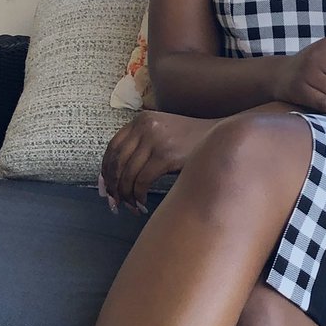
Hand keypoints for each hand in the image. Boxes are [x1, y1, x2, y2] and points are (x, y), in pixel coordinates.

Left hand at [99, 111, 215, 213]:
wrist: (221, 138)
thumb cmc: (191, 141)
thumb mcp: (162, 133)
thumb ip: (141, 146)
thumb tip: (117, 176)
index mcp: (141, 120)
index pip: (112, 148)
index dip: (105, 171)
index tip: (105, 188)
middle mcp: (144, 127)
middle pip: (116, 162)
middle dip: (113, 186)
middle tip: (115, 202)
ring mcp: (155, 140)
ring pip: (127, 174)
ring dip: (126, 194)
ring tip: (132, 205)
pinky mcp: (166, 156)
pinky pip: (142, 181)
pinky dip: (139, 195)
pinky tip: (143, 202)